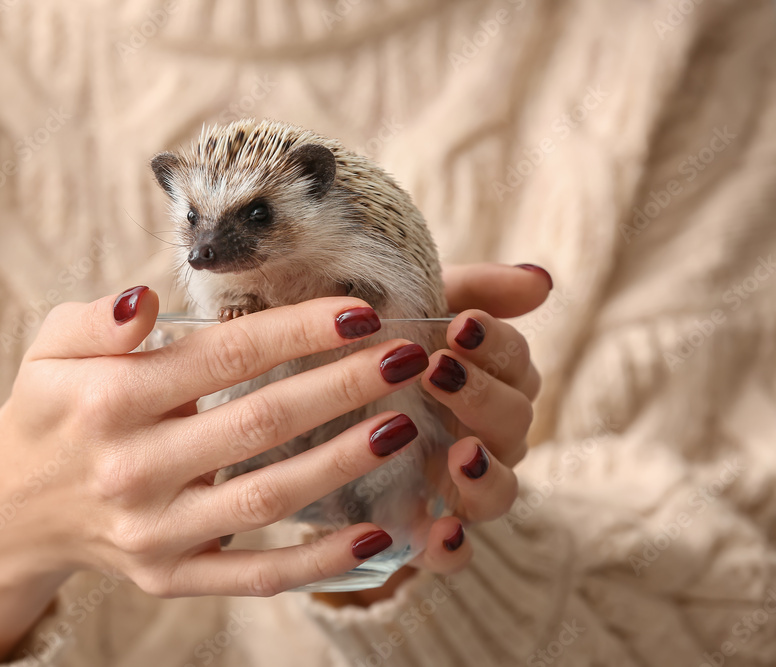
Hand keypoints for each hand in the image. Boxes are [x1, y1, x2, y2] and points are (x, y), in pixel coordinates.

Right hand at [0, 287, 435, 661]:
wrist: (12, 508)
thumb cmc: (51, 410)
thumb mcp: (50, 347)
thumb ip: (97, 318)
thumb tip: (148, 299)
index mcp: (109, 399)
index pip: (226, 355)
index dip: (300, 331)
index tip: (362, 311)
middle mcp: (132, 468)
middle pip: (261, 421)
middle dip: (343, 385)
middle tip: (409, 357)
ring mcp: (154, 532)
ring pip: (270, 496)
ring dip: (346, 462)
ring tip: (404, 426)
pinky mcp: (169, 577)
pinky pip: (255, 575)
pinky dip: (320, 560)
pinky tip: (378, 536)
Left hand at [316, 262, 549, 606]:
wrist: (303, 402)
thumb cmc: (368, 348)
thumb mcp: (411, 309)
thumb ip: (474, 291)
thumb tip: (542, 280)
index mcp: (485, 381)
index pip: (517, 364)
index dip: (496, 346)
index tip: (459, 326)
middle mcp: (482, 436)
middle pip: (514, 422)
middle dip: (482, 396)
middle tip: (437, 373)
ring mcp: (458, 486)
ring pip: (501, 490)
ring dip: (487, 472)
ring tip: (459, 453)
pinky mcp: (424, 532)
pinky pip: (457, 554)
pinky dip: (454, 548)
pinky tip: (440, 532)